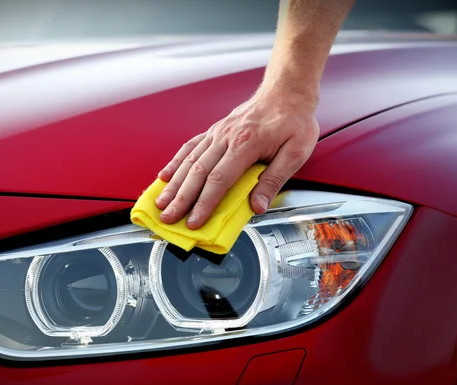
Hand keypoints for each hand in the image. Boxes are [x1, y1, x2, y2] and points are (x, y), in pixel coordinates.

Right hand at [155, 88, 319, 228]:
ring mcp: (217, 132)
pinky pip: (190, 147)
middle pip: (197, 172)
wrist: (286, 91)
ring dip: (173, 184)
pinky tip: (164, 176)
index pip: (219, 179)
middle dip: (181, 198)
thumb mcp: (296, 152)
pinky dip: (175, 162)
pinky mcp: (214, 130)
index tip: (195, 221)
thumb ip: (274, 180)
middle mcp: (226, 137)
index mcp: (246, 143)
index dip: (205, 203)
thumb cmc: (293, 121)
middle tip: (168, 218)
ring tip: (160, 203)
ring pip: (189, 161)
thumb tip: (257, 206)